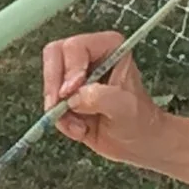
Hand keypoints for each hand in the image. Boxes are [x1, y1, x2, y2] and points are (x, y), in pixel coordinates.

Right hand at [39, 31, 164, 167]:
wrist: (138, 142)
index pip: (75, 46)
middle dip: (55, 87)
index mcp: (107, 47)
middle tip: (63, 108)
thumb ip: (99, 97)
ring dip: (59, 109)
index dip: (69, 69)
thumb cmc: (140, 119)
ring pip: (48, 84)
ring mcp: (74, 76)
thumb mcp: (124, 107)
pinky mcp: (66, 96)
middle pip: (53, 58)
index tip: (72, 91)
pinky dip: (61, 121)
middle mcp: (88, 56)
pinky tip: (80, 129)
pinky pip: (49, 104)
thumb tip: (73, 98)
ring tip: (81, 125)